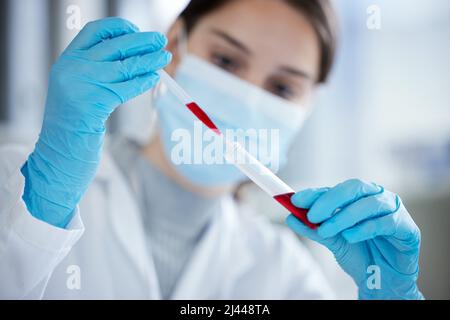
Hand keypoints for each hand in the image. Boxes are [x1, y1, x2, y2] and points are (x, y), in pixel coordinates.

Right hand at [21, 18, 171, 227]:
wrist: (58, 152)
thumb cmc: (75, 123)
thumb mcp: (80, 89)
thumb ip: (99, 71)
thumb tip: (136, 56)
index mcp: (68, 60)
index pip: (95, 31)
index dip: (118, 28)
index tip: (137, 31)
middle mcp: (72, 67)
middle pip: (114, 46)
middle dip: (140, 42)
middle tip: (159, 40)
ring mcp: (81, 84)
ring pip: (124, 66)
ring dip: (149, 60)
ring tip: (165, 57)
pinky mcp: (93, 102)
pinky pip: (125, 87)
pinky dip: (143, 81)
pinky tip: (155, 78)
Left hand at [285, 179, 423, 298]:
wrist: (382, 280)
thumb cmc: (360, 254)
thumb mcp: (332, 240)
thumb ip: (314, 228)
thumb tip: (292, 217)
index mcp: (357, 197)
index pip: (334, 189)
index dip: (315, 193)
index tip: (295, 200)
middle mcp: (376, 197)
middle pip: (353, 188)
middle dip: (329, 200)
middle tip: (312, 215)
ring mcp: (393, 210)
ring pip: (368, 204)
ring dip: (344, 217)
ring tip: (326, 230)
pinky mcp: (407, 227)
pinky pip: (385, 222)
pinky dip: (364, 228)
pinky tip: (350, 236)